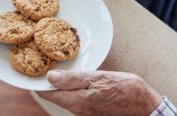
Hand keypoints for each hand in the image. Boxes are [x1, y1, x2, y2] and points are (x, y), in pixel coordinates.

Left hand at [37, 70, 161, 115]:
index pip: (49, 93)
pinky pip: (75, 99)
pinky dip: (69, 89)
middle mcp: (78, 110)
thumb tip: (51, 77)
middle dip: (47, 83)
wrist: (144, 106)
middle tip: (42, 66)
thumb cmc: (125, 89)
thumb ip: (74, 79)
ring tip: (55, 70)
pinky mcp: (92, 110)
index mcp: (78, 101)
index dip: (38, 82)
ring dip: (58, 85)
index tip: (33, 70)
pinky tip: (73, 79)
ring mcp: (85, 111)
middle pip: (55, 97)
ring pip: (65, 97)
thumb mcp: (99, 79)